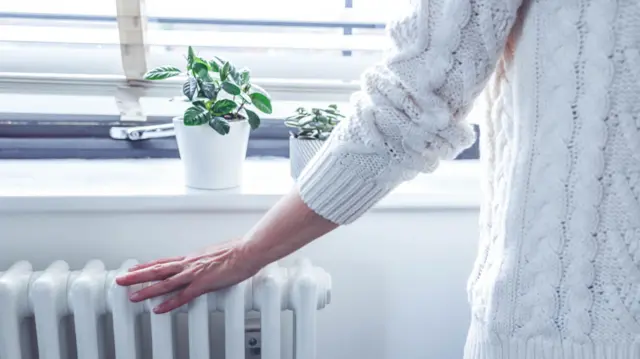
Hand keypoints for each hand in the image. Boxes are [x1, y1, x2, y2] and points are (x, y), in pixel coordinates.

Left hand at [115, 239, 258, 313]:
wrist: (248, 250)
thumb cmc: (238, 250)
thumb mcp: (217, 253)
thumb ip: (208, 260)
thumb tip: (206, 262)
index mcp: (193, 257)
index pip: (164, 262)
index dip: (147, 266)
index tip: (134, 269)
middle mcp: (190, 264)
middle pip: (157, 270)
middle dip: (137, 276)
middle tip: (120, 280)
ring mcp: (195, 274)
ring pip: (165, 283)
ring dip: (147, 290)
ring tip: (132, 297)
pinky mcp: (203, 284)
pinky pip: (182, 296)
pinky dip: (169, 303)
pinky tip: (158, 309)